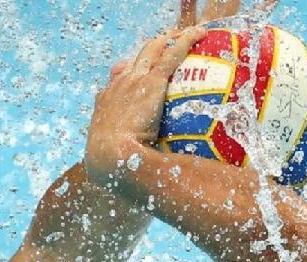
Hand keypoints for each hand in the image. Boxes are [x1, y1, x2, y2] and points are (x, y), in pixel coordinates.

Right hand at [84, 27, 206, 186]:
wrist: (109, 159)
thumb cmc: (113, 171)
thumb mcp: (113, 167)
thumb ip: (127, 166)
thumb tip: (140, 182)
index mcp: (105, 105)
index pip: (116, 82)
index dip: (127, 75)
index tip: (137, 74)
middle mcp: (116, 87)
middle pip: (133, 60)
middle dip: (149, 49)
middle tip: (165, 45)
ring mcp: (131, 82)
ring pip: (151, 49)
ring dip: (167, 38)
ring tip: (184, 34)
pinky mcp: (150, 82)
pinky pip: (172, 53)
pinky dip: (187, 40)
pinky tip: (202, 33)